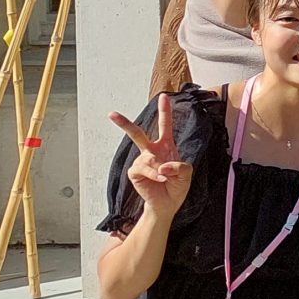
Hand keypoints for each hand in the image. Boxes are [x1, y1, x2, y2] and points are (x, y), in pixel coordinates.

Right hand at [111, 95, 191, 217]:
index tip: (164, 95)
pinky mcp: (135, 172)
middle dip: (124, 124)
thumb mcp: (187, 173)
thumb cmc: (177, 185)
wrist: (168, 203)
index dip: (164, 111)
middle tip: (111, 113)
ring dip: (160, 169)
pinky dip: (154, 174)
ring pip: (150, 158)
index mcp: (166, 146)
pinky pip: (143, 168)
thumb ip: (180, 166)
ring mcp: (142, 161)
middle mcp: (152, 151)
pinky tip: (160, 179)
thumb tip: (163, 165)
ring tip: (166, 178)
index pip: (165, 125)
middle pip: (137, 134)